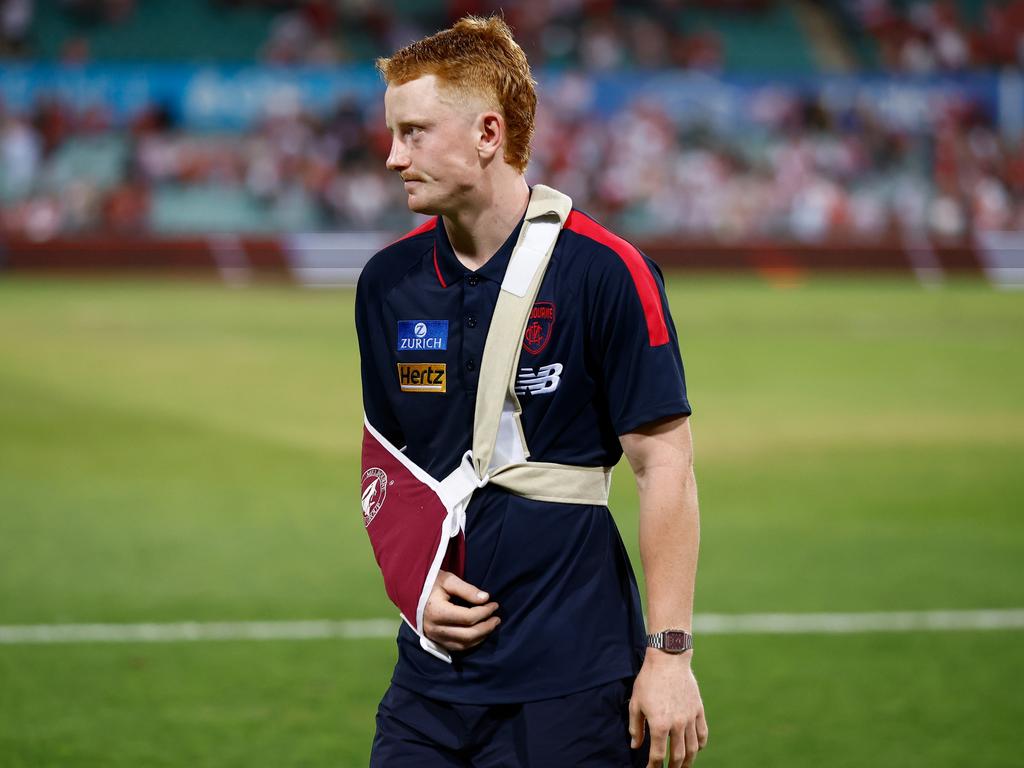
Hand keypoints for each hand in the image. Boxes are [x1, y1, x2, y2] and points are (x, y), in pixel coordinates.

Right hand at [422, 570, 499, 651]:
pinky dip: (471, 642)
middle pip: (468, 634)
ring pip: (463, 644)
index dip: (485, 612)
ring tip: (491, 625)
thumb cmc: (430, 583)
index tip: (494, 604)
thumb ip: (467, 589)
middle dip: (486, 627)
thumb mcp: (448, 580)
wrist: (410, 592)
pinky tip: (479, 633)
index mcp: (437, 611)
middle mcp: (435, 628)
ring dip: (481, 637)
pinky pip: (456, 647)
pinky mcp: (435, 641)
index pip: (468, 617)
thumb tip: (486, 598)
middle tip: (497, 618)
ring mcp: (434, 637)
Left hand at [629, 651, 707, 767]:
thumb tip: (636, 746)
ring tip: (682, 766)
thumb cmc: (648, 680)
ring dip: (688, 761)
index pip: (658, 755)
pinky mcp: (698, 710)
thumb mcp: (635, 703)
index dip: (654, 766)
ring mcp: (690, 718)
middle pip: (678, 756)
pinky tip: (696, 749)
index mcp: (659, 724)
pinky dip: (700, 744)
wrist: (668, 660)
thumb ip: (636, 727)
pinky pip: (702, 733)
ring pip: (692, 748)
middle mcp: (677, 724)